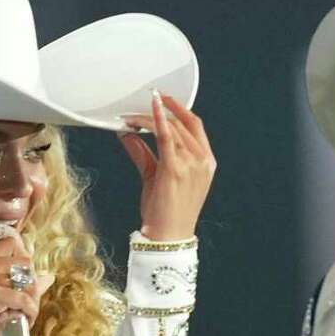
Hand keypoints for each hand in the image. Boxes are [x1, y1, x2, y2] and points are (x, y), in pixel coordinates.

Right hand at [0, 226, 48, 335]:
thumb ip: (19, 283)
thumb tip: (48, 276)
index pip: (11, 244)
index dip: (23, 260)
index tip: (25, 280)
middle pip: (24, 261)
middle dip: (31, 283)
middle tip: (27, 302)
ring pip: (27, 281)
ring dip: (32, 300)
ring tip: (25, 313)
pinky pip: (25, 299)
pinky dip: (30, 312)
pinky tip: (25, 320)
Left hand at [120, 92, 215, 240]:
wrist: (168, 236)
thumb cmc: (166, 211)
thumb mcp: (156, 176)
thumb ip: (143, 153)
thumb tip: (128, 134)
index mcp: (206, 162)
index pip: (195, 126)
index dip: (179, 109)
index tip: (164, 99)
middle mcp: (202, 161)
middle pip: (182, 124)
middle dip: (160, 111)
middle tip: (139, 106)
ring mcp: (191, 165)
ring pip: (171, 129)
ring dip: (149, 118)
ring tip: (131, 116)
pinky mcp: (175, 169)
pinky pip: (166, 138)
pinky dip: (156, 121)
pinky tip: (148, 111)